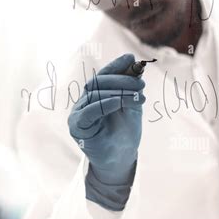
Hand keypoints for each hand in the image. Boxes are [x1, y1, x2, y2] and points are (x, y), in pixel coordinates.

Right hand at [68, 54, 145, 210]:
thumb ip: (131, 86)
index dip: (115, 66)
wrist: (120, 160)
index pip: (103, 75)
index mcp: (96, 94)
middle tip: (141, 84)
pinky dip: (105, 104)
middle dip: (121, 80)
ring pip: (94, 94)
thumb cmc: (125, 133)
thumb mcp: (132, 106)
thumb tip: (136, 63)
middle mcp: (84, 101)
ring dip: (118, 92)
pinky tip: (120, 102)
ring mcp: (78, 113)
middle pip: (98, 82)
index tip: (130, 58)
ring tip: (139, 95)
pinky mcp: (76, 126)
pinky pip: (89, 112)